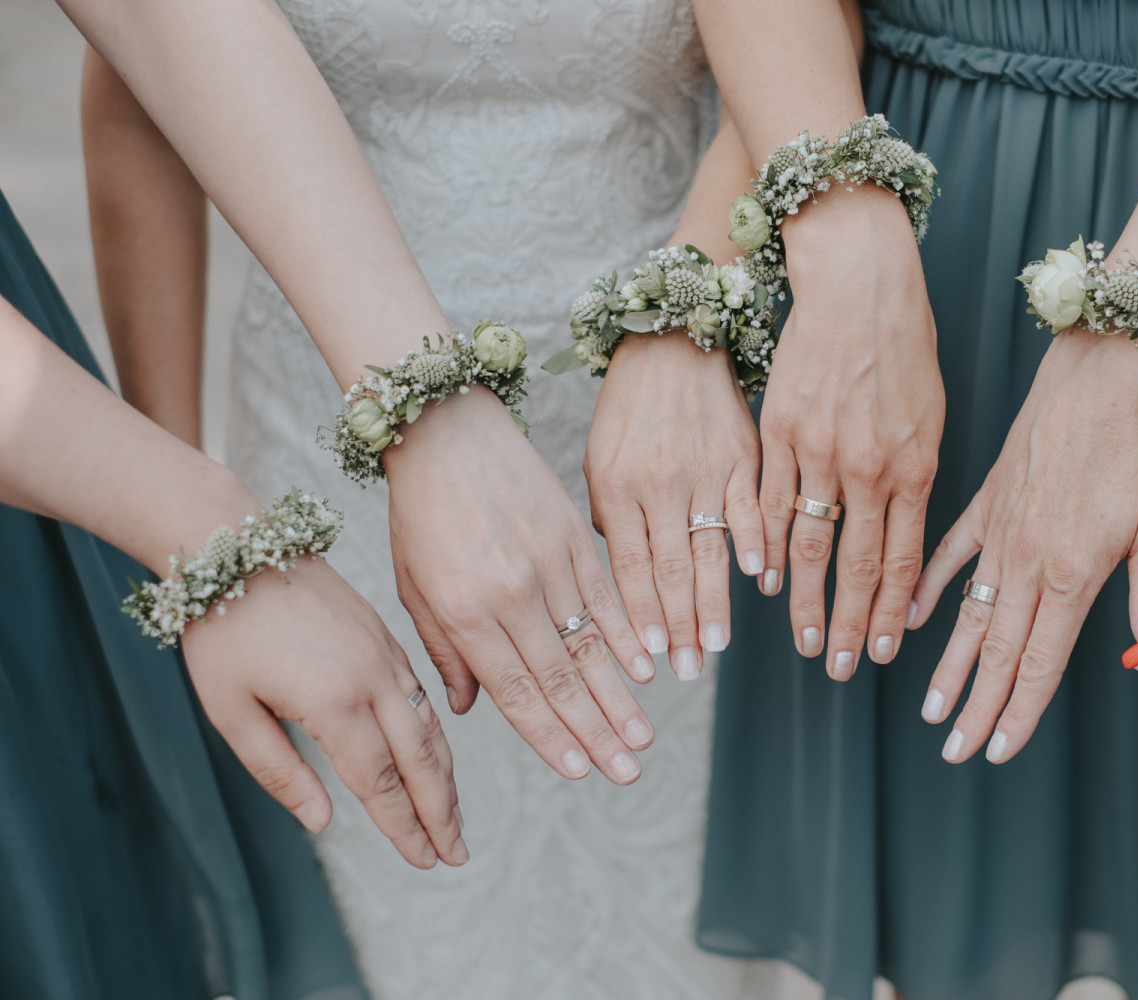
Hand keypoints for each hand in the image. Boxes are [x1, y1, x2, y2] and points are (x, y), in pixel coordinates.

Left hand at [183, 557, 464, 868]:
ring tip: (453, 816)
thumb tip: (322, 822)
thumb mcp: (231, 711)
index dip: (403, 826)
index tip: (423, 860)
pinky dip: (435, 736)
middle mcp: (373, 678)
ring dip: (445, 776)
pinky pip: (423, 695)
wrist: (241, 549)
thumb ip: (278, 771)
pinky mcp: (386, 638)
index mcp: (334, 700)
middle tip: (456, 855)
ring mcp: (385, 655)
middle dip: (441, 810)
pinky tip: (435, 757)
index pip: (380, 780)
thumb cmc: (224, 632)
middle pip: (421, 758)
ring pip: (430, 726)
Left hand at [384, 390, 655, 784]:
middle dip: (596, 734)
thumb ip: (444, 650)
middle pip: (560, 680)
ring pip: (590, 646)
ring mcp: (546, 566)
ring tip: (643, 738)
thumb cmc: (421, 512)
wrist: (446, 431)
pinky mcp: (571, 538)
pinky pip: (605, 597)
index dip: (550, 737)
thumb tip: (469, 708)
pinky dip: (628, 636)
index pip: (515, 692)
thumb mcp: (414, 587)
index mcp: (464, 614)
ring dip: (620, 697)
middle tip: (627, 774)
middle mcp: (510, 596)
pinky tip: (648, 669)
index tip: (579, 771)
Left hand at [584, 331, 763, 679]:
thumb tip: (624, 582)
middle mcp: (659, 481)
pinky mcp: (741, 453)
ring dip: (715, 601)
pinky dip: (756, 542)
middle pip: (671, 567)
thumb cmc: (626, 410)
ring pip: (710, 547)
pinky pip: (750, 506)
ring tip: (719, 644)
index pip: (630, 566)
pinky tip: (761, 578)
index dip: (642, 617)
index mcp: (617, 485)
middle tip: (689, 669)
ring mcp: (703, 468)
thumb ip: (609, 520)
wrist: (670, 342)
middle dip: (680, 625)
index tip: (652, 660)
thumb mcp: (598, 460)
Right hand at [762, 184, 943, 679]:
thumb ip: (917, 477)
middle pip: (859, 566)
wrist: (859, 282)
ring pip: (811, 544)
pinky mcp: (779, 430)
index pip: (904, 559)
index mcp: (915, 466)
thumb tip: (907, 531)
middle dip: (851, 625)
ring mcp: (820, 450)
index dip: (893, 612)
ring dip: (806, 601)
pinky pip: (769, 501)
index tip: (885, 651)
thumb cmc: (903, 343)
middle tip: (842, 669)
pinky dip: (767, 545)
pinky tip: (765, 580)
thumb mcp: (931, 414)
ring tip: (805, 641)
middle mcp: (869, 467)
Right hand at [911, 330, 1137, 763]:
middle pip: (999, 652)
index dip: (1020, 711)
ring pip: (970, 615)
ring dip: (950, 666)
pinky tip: (913, 622)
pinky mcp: (985, 504)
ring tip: (931, 707)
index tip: (997, 751)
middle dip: (975, 708)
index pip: (1042, 661)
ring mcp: (999, 533)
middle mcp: (1028, 562)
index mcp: (1073, 573)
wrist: (1098, 376)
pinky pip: (950, 556)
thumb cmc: (1137, 445)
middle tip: (953, 751)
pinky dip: (931, 590)